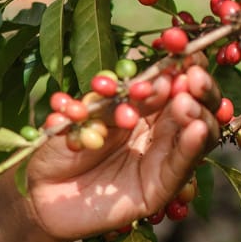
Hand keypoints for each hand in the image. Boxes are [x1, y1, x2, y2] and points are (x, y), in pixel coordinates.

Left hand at [23, 63, 221, 241]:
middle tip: (193, 75)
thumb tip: (156, 81)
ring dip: (198, 114)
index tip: (185, 48)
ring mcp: (162, 158)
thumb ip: (118, 103)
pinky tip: (196, 128)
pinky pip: (181, 165)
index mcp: (143, 106)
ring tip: (186, 102)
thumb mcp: (87, 116)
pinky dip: (191, 146)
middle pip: (196, 104)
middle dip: (199, 87)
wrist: (41, 193)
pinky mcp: (159, 187)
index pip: (174, 81)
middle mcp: (159, 130)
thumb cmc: (61, 148)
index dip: (184, 64)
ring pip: (197, 133)